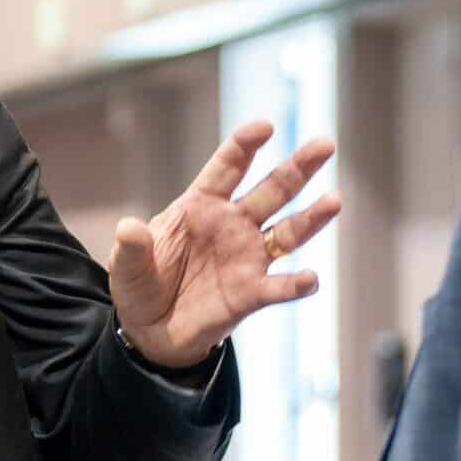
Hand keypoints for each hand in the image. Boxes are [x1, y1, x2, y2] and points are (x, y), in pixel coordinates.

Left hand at [109, 120, 340, 368]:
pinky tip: (309, 279)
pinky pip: (278, 287)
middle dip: (298, 168)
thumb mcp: (126, 266)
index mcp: (200, 205)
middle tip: (325, 145)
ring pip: (287, 232)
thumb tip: (129, 227)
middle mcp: (232, 225)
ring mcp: (247, 258)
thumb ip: (131, 246)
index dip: (245, 146)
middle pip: (271, 190)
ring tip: (334, 201)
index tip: (265, 127)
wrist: (150, 332)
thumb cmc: (139, 286)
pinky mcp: (251, 294)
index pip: (227, 168)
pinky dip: (295, 284)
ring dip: (311, 218)